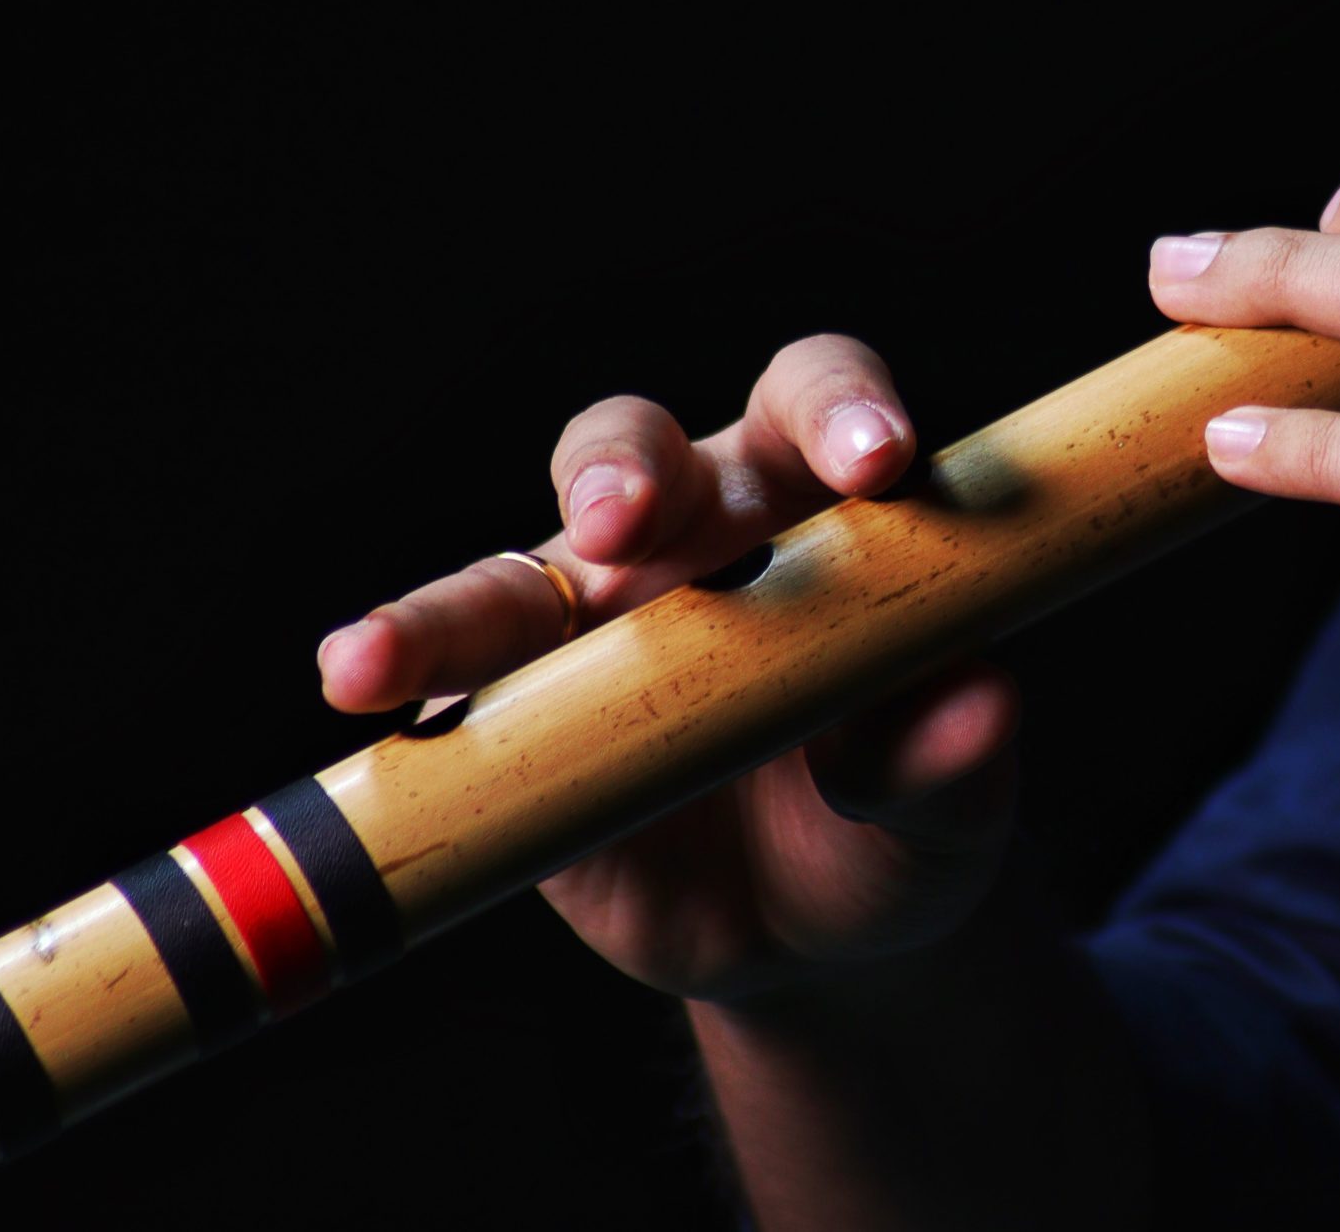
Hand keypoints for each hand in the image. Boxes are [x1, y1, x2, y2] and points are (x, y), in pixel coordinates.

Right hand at [315, 336, 1021, 1003]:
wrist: (818, 931)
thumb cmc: (902, 823)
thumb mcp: (950, 809)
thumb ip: (953, 755)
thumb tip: (982, 705)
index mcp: (821, 508)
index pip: (822, 407)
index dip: (844, 412)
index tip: (875, 460)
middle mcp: (696, 530)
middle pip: (643, 447)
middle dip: (628, 469)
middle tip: (629, 519)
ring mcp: (591, 617)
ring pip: (512, 569)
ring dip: (452, 605)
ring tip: (387, 653)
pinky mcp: (513, 708)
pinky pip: (446, 682)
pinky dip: (397, 679)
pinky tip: (358, 689)